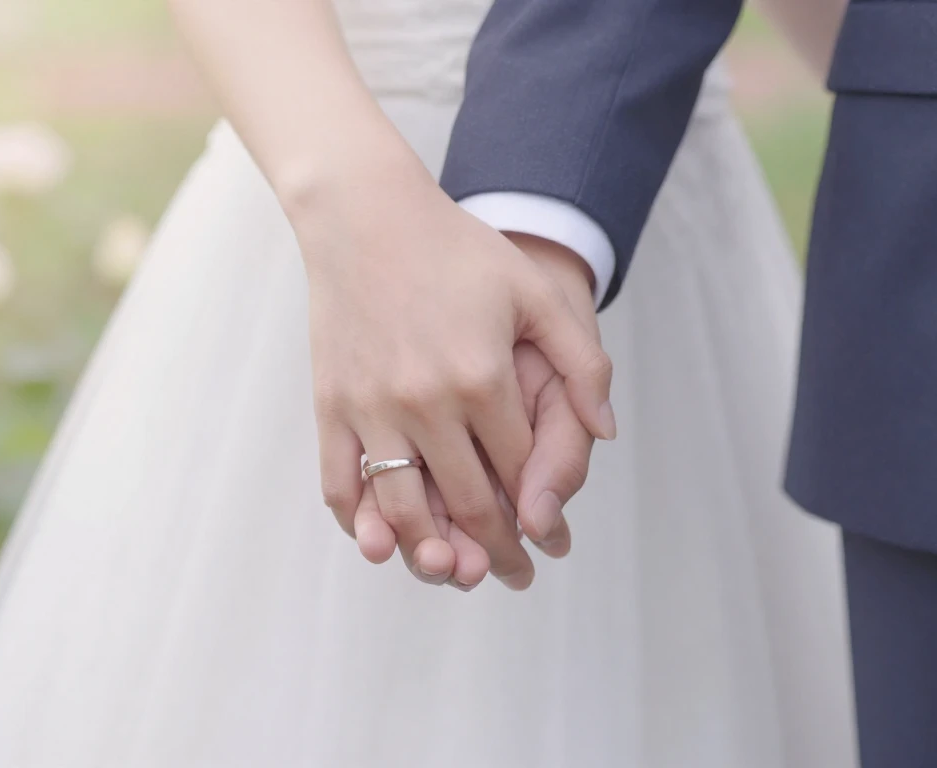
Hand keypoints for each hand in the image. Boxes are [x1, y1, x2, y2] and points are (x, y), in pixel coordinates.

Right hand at [295, 167, 613, 589]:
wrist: (365, 215)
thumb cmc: (457, 251)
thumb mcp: (535, 293)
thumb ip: (581, 363)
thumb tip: (605, 433)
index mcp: (483, 377)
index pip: (522, 473)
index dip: (544, 517)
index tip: (554, 543)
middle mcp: (427, 402)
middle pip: (471, 505)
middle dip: (500, 552)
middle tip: (515, 576)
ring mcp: (373, 406)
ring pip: (405, 511)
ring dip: (434, 554)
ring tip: (455, 570)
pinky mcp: (331, 404)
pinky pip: (342, 484)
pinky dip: (361, 521)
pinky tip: (384, 538)